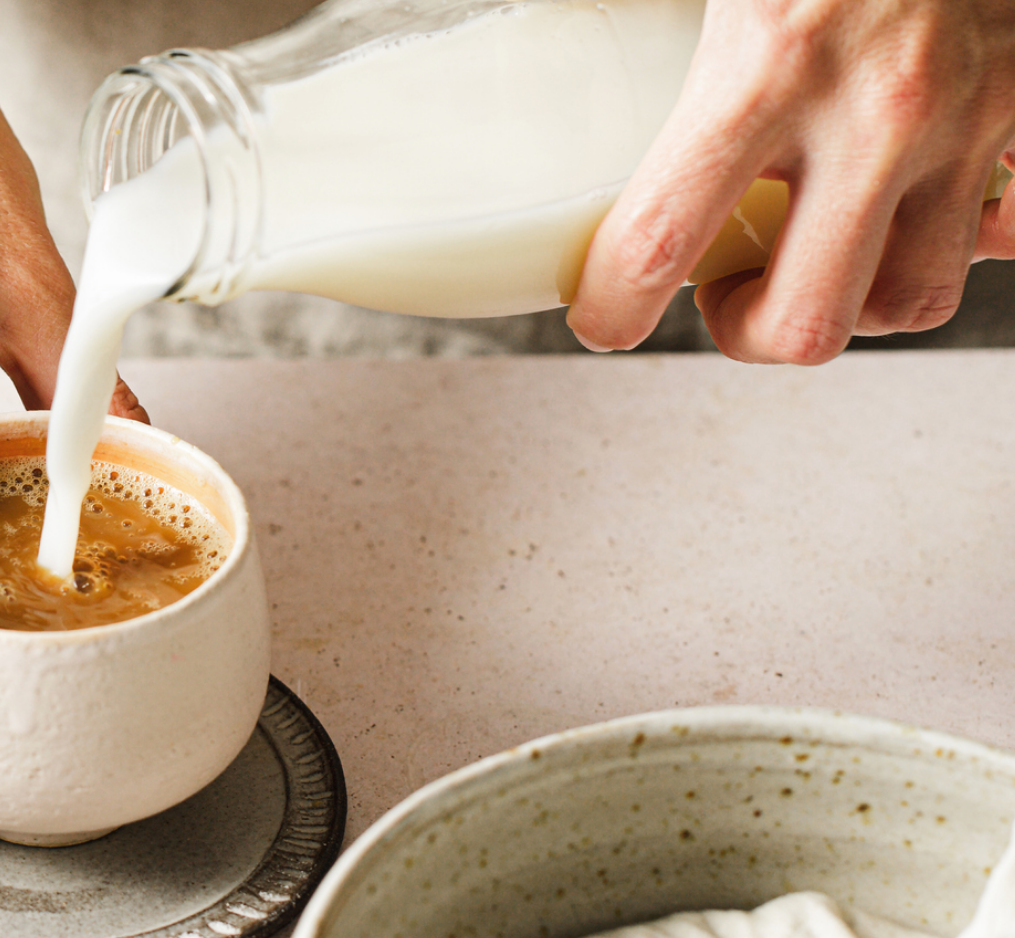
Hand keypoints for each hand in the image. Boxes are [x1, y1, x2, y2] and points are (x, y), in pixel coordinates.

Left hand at [569, 0, 1014, 363]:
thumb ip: (625, 11)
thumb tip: (540, 24)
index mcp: (765, 66)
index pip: (659, 243)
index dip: (612, 310)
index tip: (602, 316)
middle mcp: (875, 112)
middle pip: (804, 323)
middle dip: (747, 332)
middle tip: (720, 296)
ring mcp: (966, 120)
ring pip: (909, 301)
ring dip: (849, 303)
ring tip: (807, 256)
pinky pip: (997, 235)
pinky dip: (951, 244)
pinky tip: (907, 212)